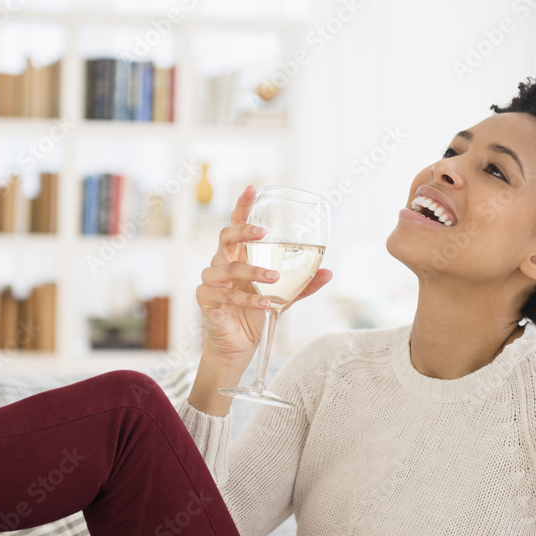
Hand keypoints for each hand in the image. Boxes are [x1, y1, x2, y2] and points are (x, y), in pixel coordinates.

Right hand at [195, 185, 332, 365]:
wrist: (238, 346)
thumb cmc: (255, 313)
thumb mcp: (283, 297)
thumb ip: (302, 284)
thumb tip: (329, 272)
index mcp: (238, 256)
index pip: (236, 225)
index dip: (242, 207)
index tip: (253, 190)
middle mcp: (221, 264)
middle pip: (225, 237)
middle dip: (243, 231)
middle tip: (263, 233)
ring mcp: (211, 281)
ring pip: (227, 268)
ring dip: (252, 271)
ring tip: (273, 278)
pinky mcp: (206, 300)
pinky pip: (226, 295)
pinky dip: (248, 299)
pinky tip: (265, 304)